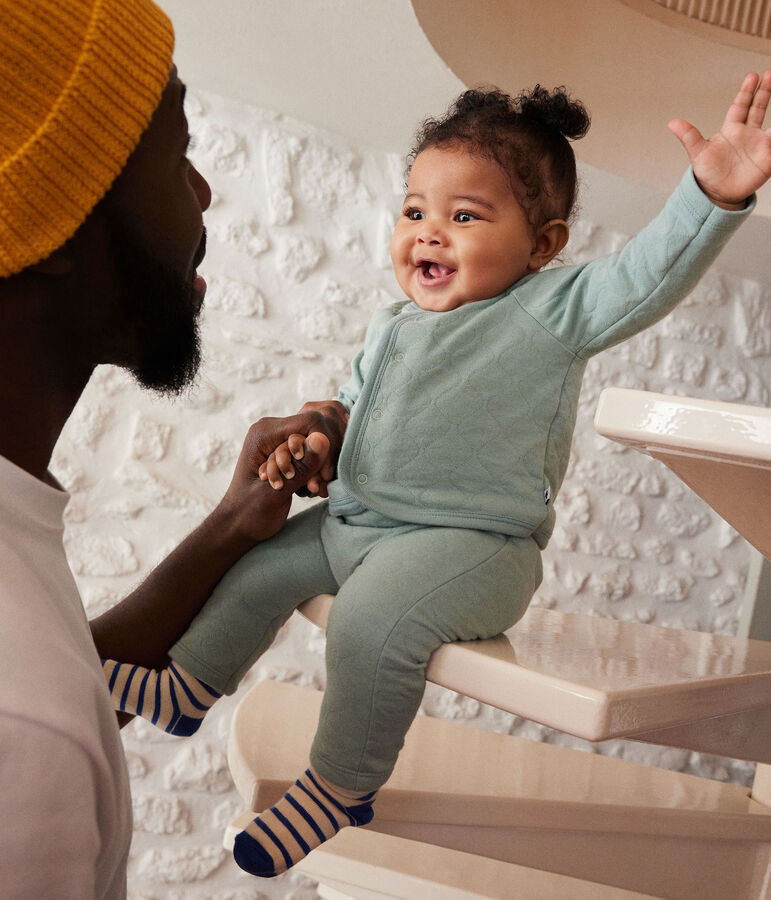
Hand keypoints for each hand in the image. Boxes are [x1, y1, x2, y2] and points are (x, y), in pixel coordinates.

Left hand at [219, 419, 330, 544]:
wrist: (238, 525)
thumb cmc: (248, 512)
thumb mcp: (276, 492)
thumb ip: (302, 466)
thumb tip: (323, 439)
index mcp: (264, 433)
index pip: (310, 422)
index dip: (324, 446)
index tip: (323, 474)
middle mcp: (273, 431)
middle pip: (316, 431)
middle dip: (321, 460)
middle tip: (314, 487)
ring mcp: (280, 440)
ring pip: (316, 444)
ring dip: (319, 469)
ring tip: (309, 490)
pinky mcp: (288, 452)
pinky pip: (312, 454)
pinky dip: (316, 472)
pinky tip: (309, 488)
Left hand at [668, 70, 770, 208]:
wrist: (718, 194)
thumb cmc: (708, 173)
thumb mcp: (697, 153)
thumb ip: (689, 137)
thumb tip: (672, 123)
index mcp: (730, 130)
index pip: (740, 106)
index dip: (746, 91)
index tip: (753, 76)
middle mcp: (746, 134)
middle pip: (758, 108)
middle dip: (764, 91)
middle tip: (769, 74)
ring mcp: (759, 145)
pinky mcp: (768, 158)